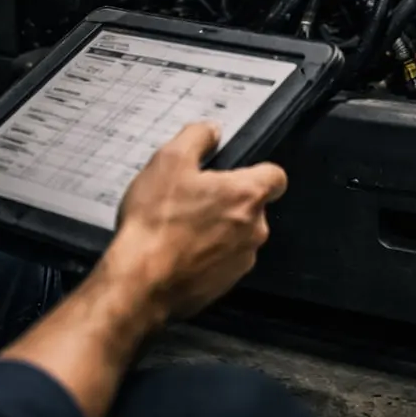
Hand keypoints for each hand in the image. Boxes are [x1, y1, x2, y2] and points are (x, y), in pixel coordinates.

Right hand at [101, 122, 287, 321]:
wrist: (140, 282)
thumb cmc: (156, 223)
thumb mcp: (168, 161)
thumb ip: (196, 137)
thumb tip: (211, 131)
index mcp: (247, 196)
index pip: (276, 177)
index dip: (258, 171)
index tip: (235, 173)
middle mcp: (254, 230)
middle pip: (252, 207)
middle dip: (227, 201)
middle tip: (192, 199)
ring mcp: (241, 261)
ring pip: (236, 235)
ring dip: (216, 230)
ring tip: (179, 227)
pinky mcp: (225, 285)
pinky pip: (222, 262)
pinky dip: (205, 256)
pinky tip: (177, 251)